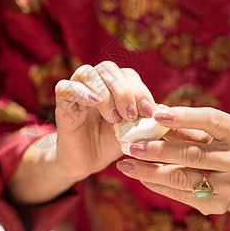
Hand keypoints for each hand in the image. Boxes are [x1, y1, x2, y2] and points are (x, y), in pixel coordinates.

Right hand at [53, 61, 156, 180]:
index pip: (128, 75)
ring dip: (105, 93)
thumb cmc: (110, 143)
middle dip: (124, 90)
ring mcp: (76, 91)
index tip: (148, 112)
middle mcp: (95, 83)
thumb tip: (167, 111)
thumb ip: (148, 120)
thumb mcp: (134, 131)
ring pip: (88, 73)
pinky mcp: (62, 103)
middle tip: (130, 115)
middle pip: (108, 69)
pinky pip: (65, 87)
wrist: (87, 161)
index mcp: (113, 86)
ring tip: (114, 118)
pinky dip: (80, 91)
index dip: (140, 90)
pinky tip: (94, 103)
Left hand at [116, 107, 229, 219]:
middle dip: (158, 150)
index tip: (155, 115)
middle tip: (132, 146)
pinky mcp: (216, 205)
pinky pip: (179, 194)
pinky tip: (139, 175)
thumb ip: (184, 126)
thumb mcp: (208, 132)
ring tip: (126, 164)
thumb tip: (150, 115)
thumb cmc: (218, 146)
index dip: (183, 117)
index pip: (211, 120)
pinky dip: (156, 183)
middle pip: (193, 154)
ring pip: (183, 178)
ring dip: (149, 171)